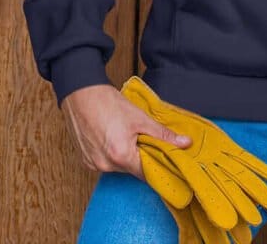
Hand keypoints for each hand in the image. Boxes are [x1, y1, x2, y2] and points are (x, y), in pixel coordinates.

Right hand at [60, 82, 192, 177]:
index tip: (167, 161)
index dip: (158, 167)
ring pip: (118, 166)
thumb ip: (163, 134)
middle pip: (132, 169)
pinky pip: (105, 162)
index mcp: (120, 156)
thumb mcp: (141, 118)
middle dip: (142, 157)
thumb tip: (185, 143)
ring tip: (128, 134)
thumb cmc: (108, 103)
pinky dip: (112, 153)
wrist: (81, 93)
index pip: (146, 173)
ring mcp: (93, 164)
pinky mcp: (85, 159)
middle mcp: (105, 165)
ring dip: (126, 154)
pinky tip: (114, 136)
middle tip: (147, 140)